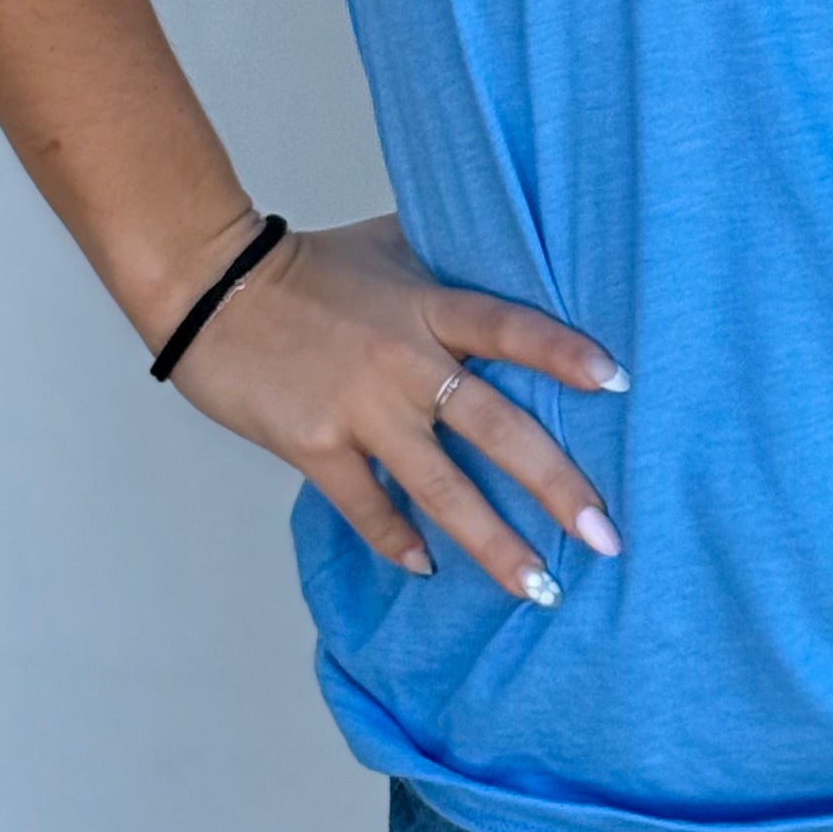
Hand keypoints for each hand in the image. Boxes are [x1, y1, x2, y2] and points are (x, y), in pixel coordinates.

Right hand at [159, 211, 626, 608]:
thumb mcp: (389, 245)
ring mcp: (362, 410)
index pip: (513, 330)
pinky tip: (426, 568)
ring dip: (494, 544)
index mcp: (429, 307)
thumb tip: (503, 248)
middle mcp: (407, 362)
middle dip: (557, 487)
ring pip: (443, 489)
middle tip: (605, 536)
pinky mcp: (315, 445)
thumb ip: (446, 259)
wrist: (210, 285)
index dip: (565, 354)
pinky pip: (368, 506)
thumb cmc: (303, 264)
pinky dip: (397, 540)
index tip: (621, 384)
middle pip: (499, 429)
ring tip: (538, 587)